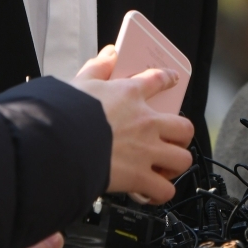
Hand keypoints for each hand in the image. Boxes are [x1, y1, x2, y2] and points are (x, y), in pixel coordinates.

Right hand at [71, 45, 193, 202]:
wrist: (62, 144)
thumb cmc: (68, 114)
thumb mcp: (80, 82)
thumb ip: (98, 67)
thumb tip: (110, 54)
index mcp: (130, 95)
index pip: (158, 80)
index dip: (169, 79)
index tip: (173, 80)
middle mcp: (145, 123)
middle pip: (184, 127)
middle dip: (181, 135)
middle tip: (171, 139)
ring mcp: (146, 151)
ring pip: (182, 158)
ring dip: (175, 164)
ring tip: (164, 167)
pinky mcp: (141, 177)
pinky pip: (164, 190)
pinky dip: (159, 193)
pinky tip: (151, 192)